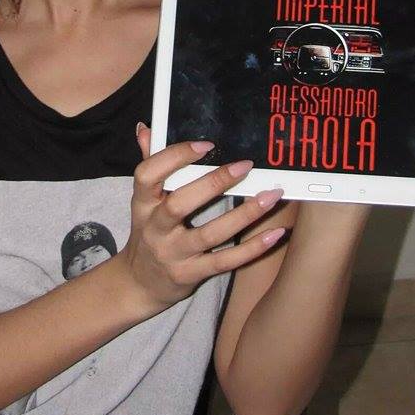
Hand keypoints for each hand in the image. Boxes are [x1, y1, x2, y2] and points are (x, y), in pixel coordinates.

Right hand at [121, 124, 284, 310]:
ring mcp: (173, 254)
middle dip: (214, 183)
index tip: (206, 145)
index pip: (148, 175)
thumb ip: (150, 164)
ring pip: (209, 234)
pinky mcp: (191, 275)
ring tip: (271, 195)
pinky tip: (275, 233)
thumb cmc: (149, 233)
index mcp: (142, 204)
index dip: (174, 157)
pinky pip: (225, 261)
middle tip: (246, 166)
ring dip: (243, 215)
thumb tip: (146, 129)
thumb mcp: (144, 201)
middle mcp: (154, 229)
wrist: (139, 284)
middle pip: (179, 205)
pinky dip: (252, 249)